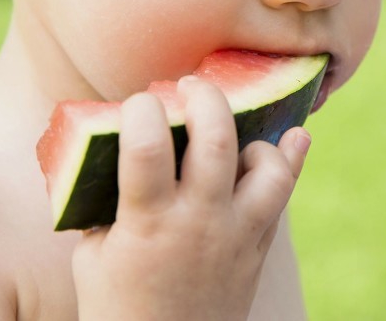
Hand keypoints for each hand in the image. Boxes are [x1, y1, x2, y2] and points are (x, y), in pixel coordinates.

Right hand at [72, 75, 311, 320]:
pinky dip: (290, 160)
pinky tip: (293, 138)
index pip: (146, 147)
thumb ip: (107, 200)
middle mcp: (198, 223)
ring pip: (268, 168)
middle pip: (216, 140)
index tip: (138, 103)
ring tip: (231, 134)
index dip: (141, 110)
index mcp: (147, 223)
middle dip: (205, 97)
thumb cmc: (116, 305)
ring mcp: (236, 235)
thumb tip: (110, 145)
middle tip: (191, 86)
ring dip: (253, 137)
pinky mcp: (257, 247)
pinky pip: (283, 195)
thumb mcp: (93, 253)